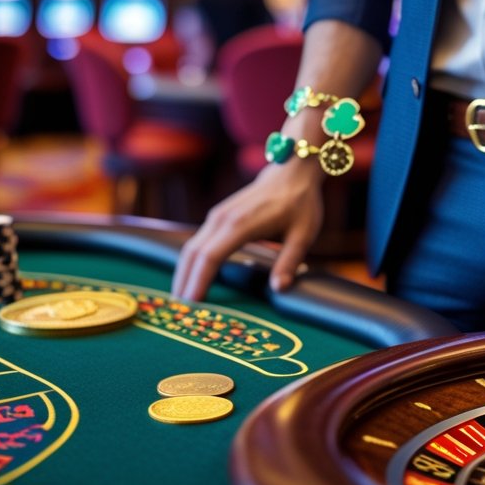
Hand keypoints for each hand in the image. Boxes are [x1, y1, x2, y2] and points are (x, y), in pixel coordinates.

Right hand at [171, 160, 324, 300]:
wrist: (291, 172)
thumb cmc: (300, 204)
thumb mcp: (303, 234)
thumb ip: (289, 262)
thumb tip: (279, 290)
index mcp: (241, 224)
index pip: (210, 256)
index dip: (198, 281)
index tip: (192, 304)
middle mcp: (223, 218)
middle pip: (193, 254)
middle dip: (184, 282)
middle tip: (182, 312)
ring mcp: (217, 215)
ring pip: (191, 247)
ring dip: (184, 273)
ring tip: (183, 300)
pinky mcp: (217, 216)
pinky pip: (197, 242)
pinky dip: (192, 262)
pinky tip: (193, 279)